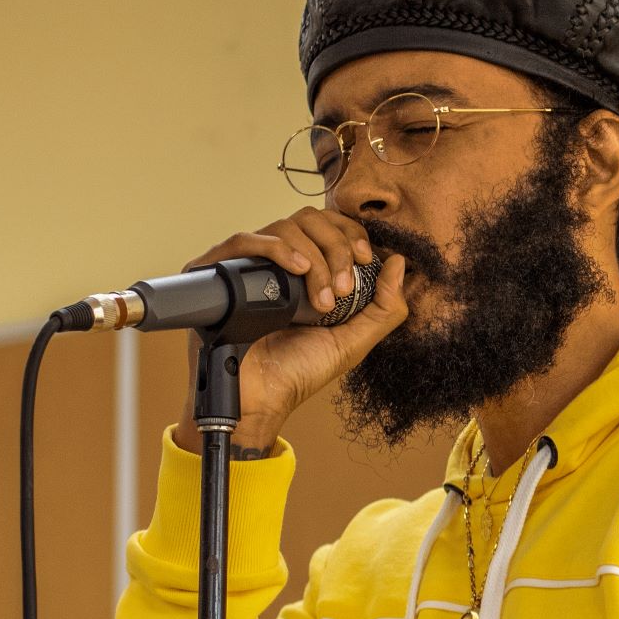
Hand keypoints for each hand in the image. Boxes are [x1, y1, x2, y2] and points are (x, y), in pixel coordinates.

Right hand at [173, 208, 407, 453]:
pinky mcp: (219, 274)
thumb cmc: (300, 373)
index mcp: (306, 270)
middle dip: (336, 248)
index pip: (329, 224)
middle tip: (343, 289)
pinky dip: (276, 248)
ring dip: (313, 257)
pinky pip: (242, 241)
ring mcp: (247, 266)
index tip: (366, 259)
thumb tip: (399, 262)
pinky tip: (297, 270)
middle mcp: (276, 262)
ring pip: (283, 227)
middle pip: (309, 219)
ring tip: (321, 298)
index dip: (351, 233)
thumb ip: (385, 307)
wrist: (261, 399)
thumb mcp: (354, 341)